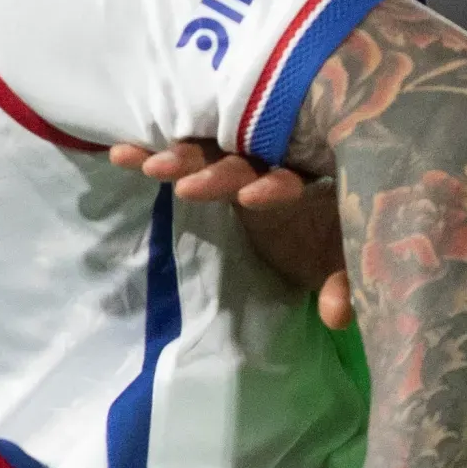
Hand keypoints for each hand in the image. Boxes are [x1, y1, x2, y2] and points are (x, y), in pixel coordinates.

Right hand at [110, 138, 352, 327]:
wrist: (319, 224)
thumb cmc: (331, 242)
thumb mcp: (339, 267)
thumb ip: (343, 285)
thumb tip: (337, 313)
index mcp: (308, 185)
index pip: (291, 179)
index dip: (272, 187)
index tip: (250, 197)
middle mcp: (273, 165)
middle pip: (243, 160)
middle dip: (214, 170)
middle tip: (185, 184)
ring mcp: (241, 165)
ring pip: (209, 154)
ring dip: (182, 158)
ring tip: (149, 165)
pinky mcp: (214, 171)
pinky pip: (185, 161)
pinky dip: (156, 155)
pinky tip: (123, 154)